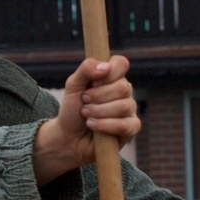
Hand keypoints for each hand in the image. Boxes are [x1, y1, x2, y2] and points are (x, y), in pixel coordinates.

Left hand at [32, 56, 137, 183]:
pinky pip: (125, 125)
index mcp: (112, 76)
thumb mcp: (73, 85)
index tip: (92, 82)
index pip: (121, 63)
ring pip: (123, 106)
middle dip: (97, 97)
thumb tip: (105, 67)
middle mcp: (124, 91)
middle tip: (84, 101)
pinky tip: (93, 125)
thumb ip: (86, 69)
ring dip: (98, 112)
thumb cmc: (72, 109)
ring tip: (86, 115)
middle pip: (123, 87)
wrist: (68, 136)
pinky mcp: (131, 128)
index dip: (108, 73)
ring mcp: (130, 109)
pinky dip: (105, 125)